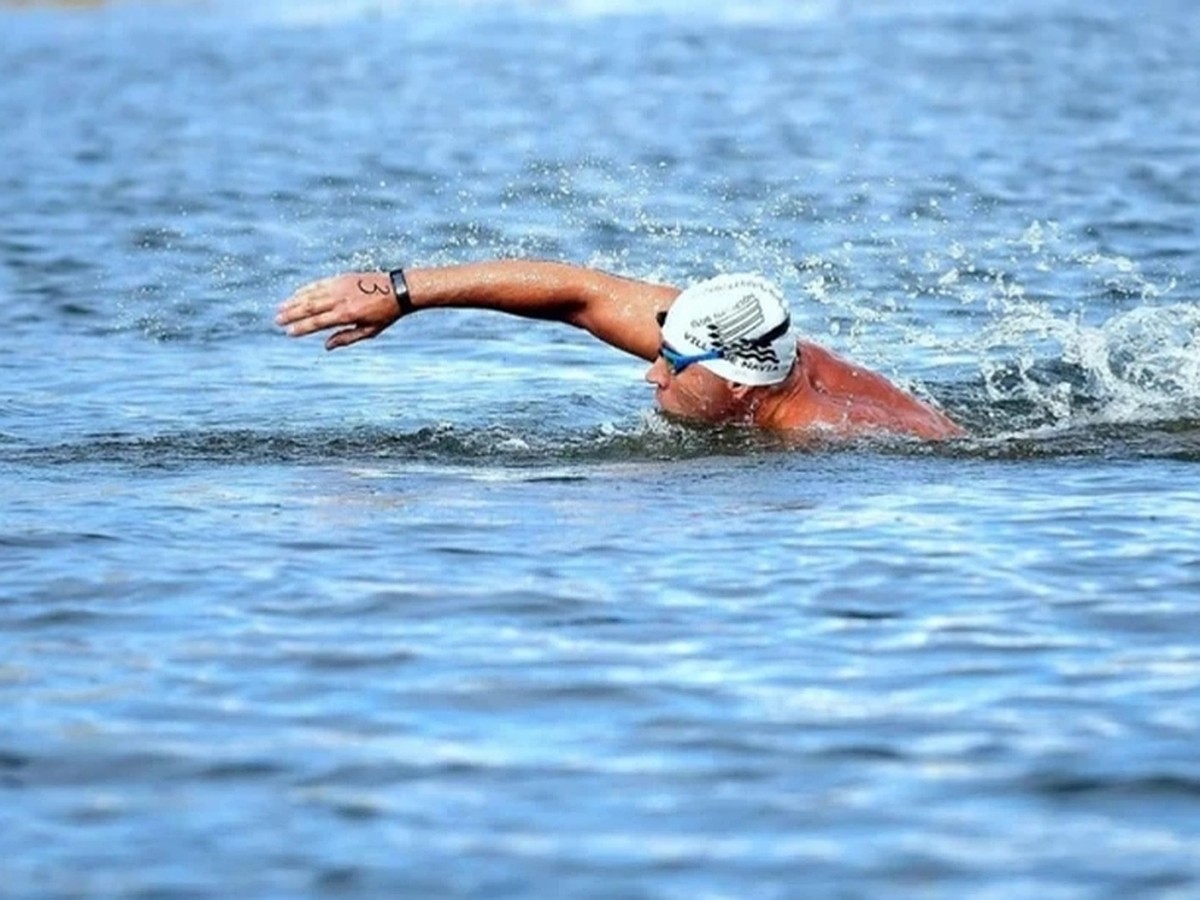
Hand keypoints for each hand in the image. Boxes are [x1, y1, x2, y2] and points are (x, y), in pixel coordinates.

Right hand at [275, 272, 401, 350]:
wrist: (397, 289)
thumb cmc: (385, 314)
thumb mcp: (369, 331)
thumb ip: (346, 338)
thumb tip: (326, 347)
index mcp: (347, 314)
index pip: (319, 322)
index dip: (302, 328)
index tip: (289, 332)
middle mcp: (341, 299)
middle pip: (310, 307)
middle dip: (292, 314)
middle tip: (277, 320)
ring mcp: (340, 286)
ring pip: (312, 294)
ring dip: (294, 301)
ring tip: (280, 308)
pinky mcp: (342, 278)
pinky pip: (319, 284)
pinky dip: (306, 289)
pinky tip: (296, 294)